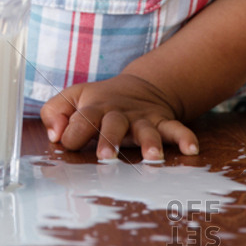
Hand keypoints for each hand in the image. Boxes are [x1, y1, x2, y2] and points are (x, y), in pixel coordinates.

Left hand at [40, 73, 199, 162]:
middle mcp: (118, 114)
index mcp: (93, 109)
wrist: (138, 88)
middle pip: (113, 124)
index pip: (80, 120)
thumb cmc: (98, 101)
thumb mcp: (72, 98)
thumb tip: (54, 134)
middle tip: (106, 156)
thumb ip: (54, 112)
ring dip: (149, 143)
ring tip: (152, 157)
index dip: (73, 133)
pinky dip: (184, 137)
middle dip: (109, 139)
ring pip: (146, 130)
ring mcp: (142, 119)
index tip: (67, 143)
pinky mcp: (161, 123)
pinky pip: (175, 129)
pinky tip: (191, 149)